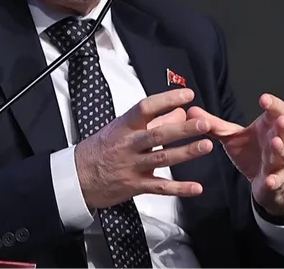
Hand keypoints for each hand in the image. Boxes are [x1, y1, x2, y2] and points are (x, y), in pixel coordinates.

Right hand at [74, 88, 213, 209]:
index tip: (186, 95)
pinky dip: (179, 188)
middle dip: (183, 129)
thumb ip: (150, 122)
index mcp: (124, 127)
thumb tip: (177, 112)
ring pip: (162, 158)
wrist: (77, 177)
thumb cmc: (99, 150)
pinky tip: (196, 187)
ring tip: (206, 146)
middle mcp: (128, 145)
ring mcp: (132, 166)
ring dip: (186, 153)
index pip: (146, 108)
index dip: (166, 100)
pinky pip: (160, 187)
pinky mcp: (135, 186)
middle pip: (158, 135)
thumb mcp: (119, 129)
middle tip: (203, 122)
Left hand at [186, 93, 283, 216]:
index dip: (272, 105)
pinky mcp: (275, 180)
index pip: (276, 112)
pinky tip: (269, 180)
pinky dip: (273, 180)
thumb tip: (191, 111)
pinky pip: (276, 180)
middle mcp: (276, 142)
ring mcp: (277, 162)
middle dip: (282, 125)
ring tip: (276, 143)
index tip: (263, 99)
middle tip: (279, 119)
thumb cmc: (250, 152)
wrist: (263, 180)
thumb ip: (213, 124)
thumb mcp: (230, 137)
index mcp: (266, 127)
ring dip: (281, 149)